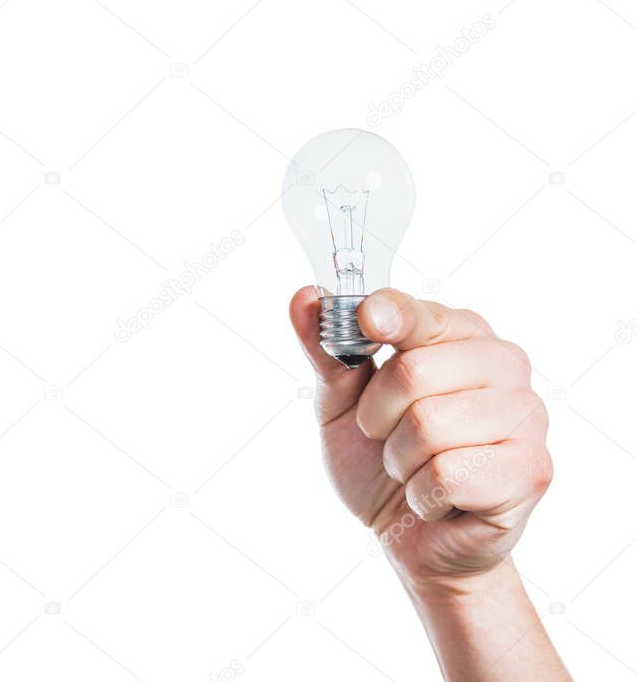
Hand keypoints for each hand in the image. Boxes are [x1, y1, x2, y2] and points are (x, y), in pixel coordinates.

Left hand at [290, 286, 550, 584]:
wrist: (408, 537)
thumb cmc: (379, 462)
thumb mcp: (341, 404)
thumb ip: (327, 350)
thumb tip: (303, 297)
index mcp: (461, 335)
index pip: (422, 312)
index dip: (389, 315)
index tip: (368, 318)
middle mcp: (504, 365)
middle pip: (415, 371)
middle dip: (378, 417)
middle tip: (388, 437)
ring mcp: (526, 416)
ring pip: (430, 425)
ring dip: (400, 460)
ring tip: (415, 469)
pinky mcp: (531, 469)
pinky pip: (450, 474)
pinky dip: (424, 495)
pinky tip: (439, 499)